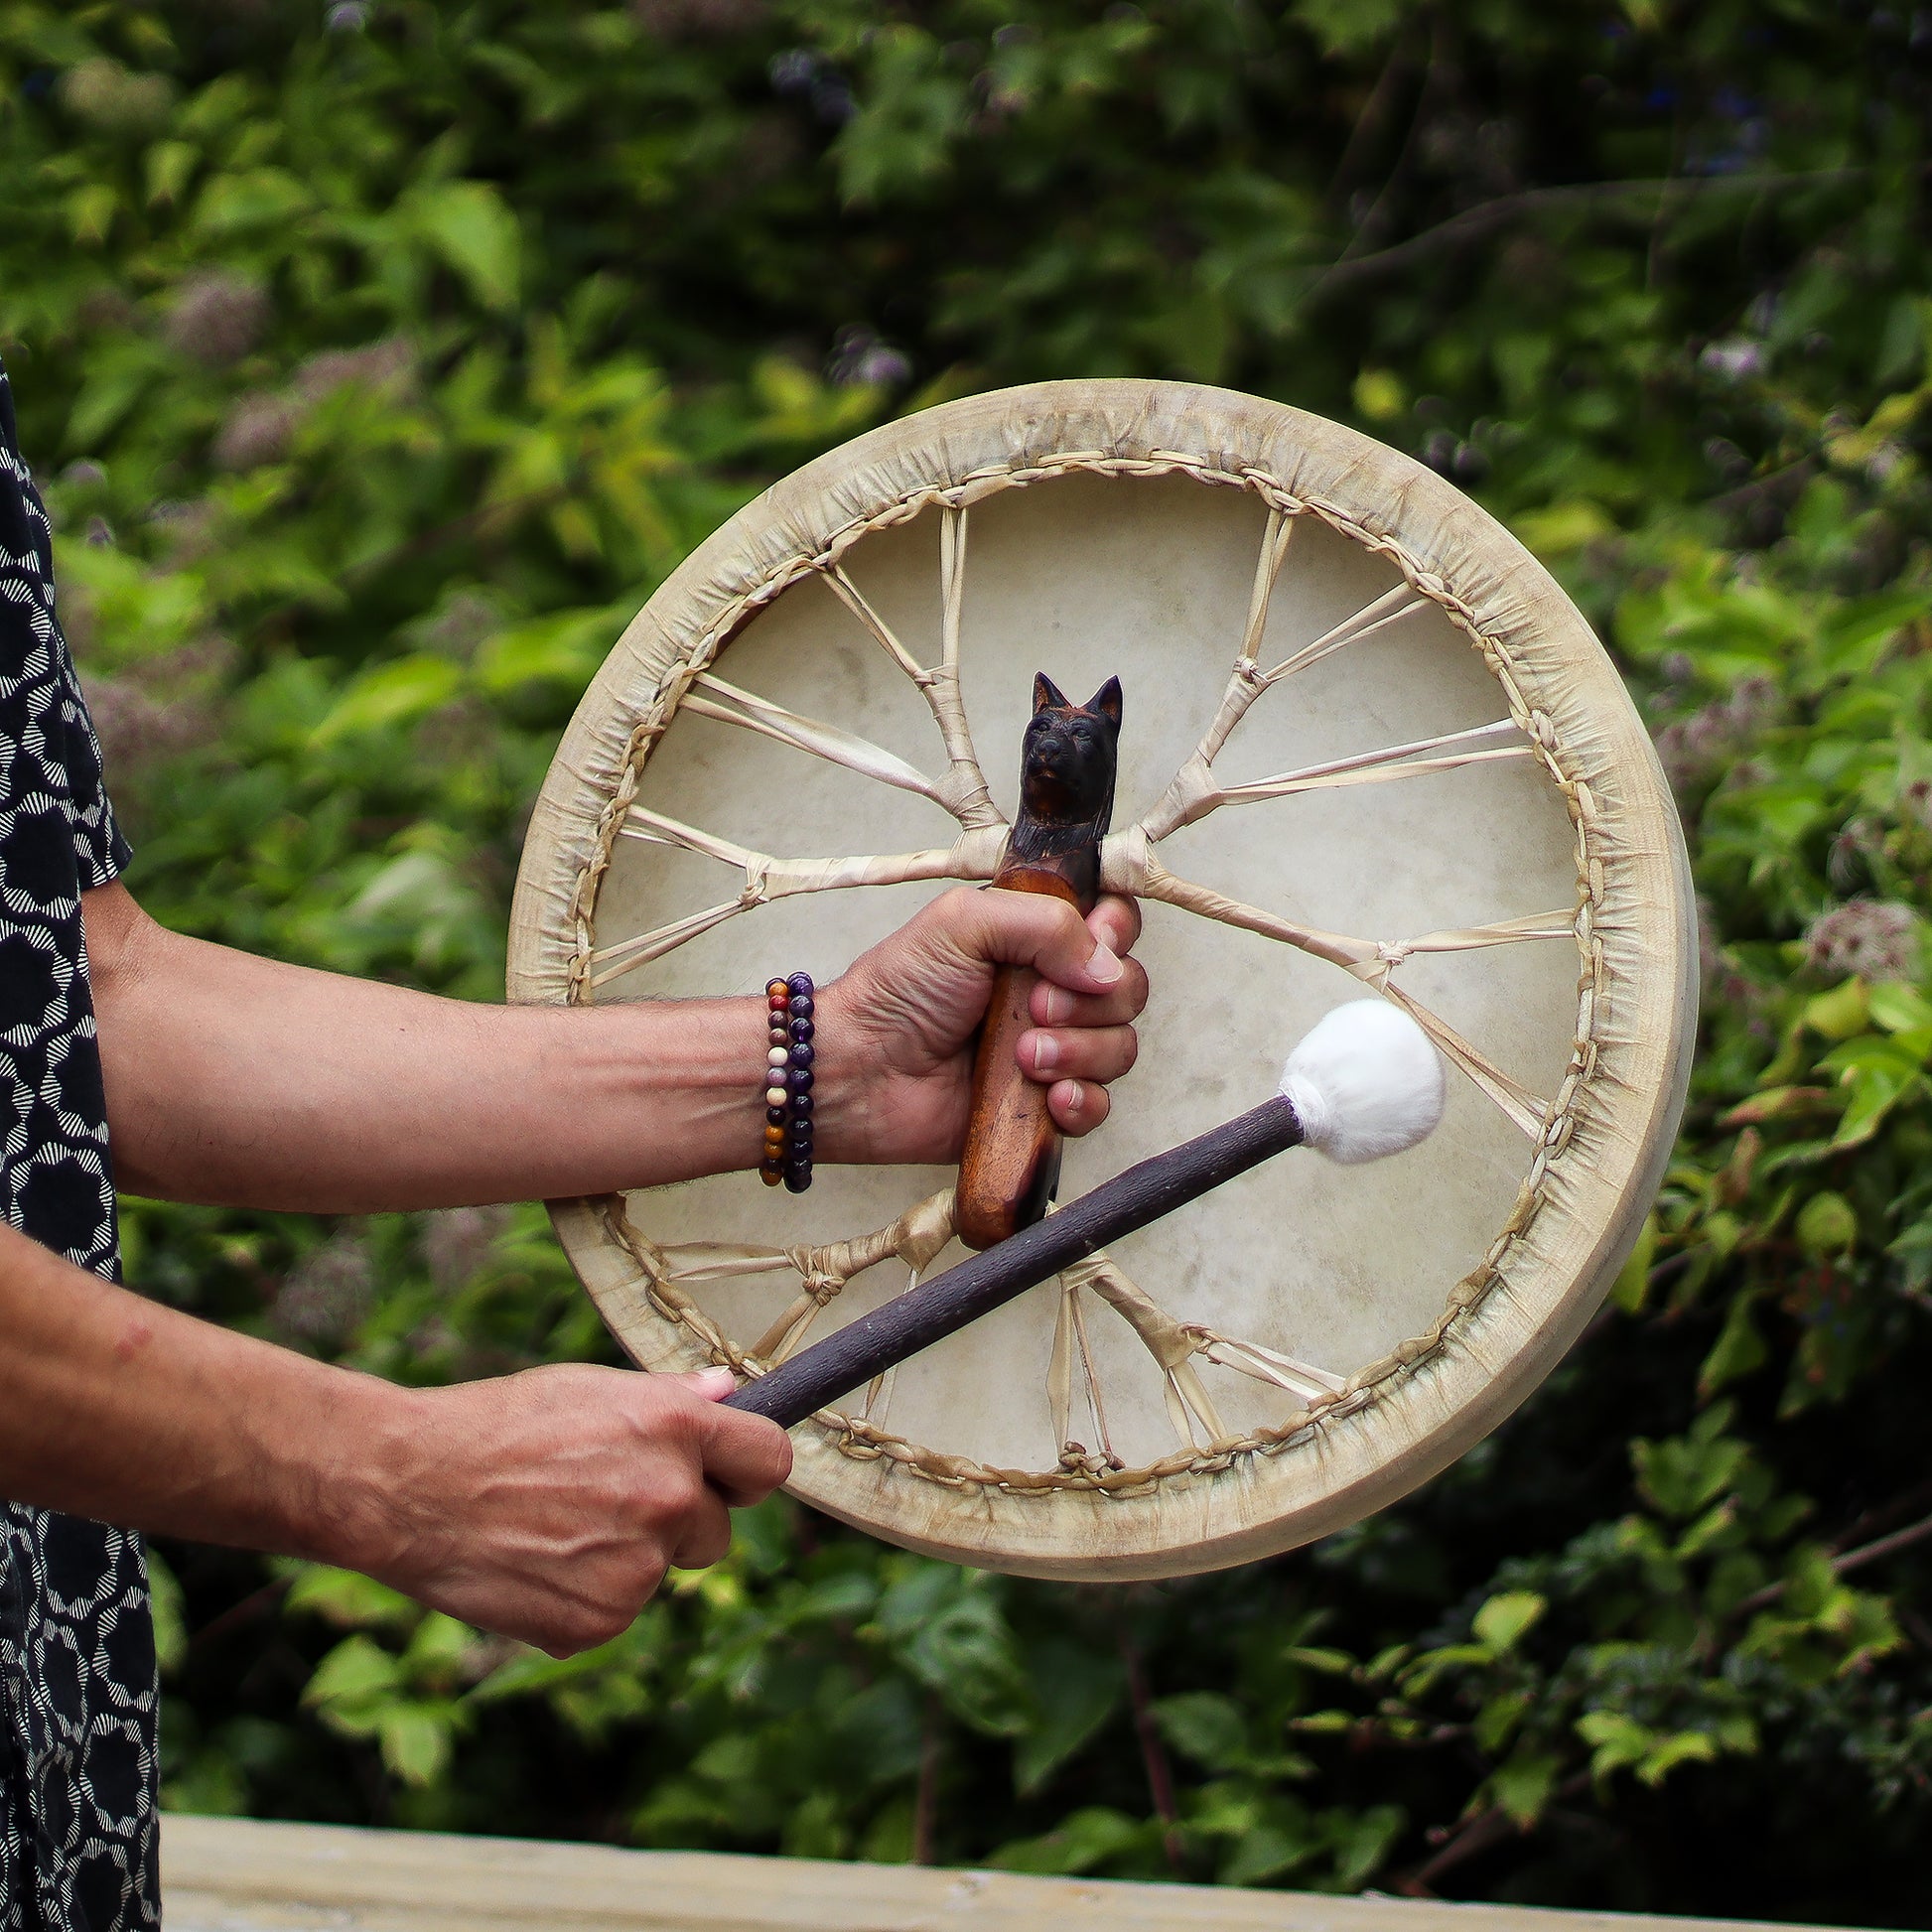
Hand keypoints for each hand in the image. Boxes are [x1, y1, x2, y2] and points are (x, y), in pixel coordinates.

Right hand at [344, 1364, 789, 1655]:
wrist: (409, 1488)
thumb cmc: (496, 1425)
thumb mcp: (588, 1389)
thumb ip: (669, 1400)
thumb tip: (731, 1394)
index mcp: (674, 1429)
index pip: (769, 1461)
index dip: (747, 1472)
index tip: (728, 1477)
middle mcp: (670, 1497)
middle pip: (716, 1529)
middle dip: (679, 1520)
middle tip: (605, 1500)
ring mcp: (638, 1566)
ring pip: (663, 1572)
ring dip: (629, 1559)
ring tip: (555, 1527)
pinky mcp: (602, 1622)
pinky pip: (618, 1611)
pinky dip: (586, 1598)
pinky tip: (535, 1565)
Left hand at [815, 885, 1145, 1166]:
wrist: (860, 1071)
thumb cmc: (897, 991)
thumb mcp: (963, 924)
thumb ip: (1044, 923)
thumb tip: (1107, 966)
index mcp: (1037, 939)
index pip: (1115, 924)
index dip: (1115, 934)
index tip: (1093, 941)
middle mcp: (1053, 991)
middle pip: (1128, 989)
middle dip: (1092, 1001)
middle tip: (1035, 1007)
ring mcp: (1052, 1051)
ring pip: (1119, 1048)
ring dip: (1080, 1051)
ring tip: (1023, 1057)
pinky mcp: (1043, 1108)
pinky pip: (1099, 1107)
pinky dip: (1082, 1101)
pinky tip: (1046, 1097)